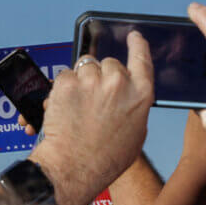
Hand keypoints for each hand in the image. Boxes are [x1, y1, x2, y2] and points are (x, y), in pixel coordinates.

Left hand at [30, 34, 154, 204]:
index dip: (138, 45)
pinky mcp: (68, 83)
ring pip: (85, 67)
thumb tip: (127, 93)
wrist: (75, 168)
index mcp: (141, 95)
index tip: (134, 36)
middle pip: (109, 64)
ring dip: (81, 82)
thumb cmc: (106, 158)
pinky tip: (65, 109)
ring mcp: (92, 81)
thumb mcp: (136, 133)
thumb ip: (134, 106)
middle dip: (100, 76)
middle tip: (93, 101)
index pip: (142, 59)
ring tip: (78, 109)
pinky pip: (66, 76)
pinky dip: (63, 89)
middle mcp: (119, 83)